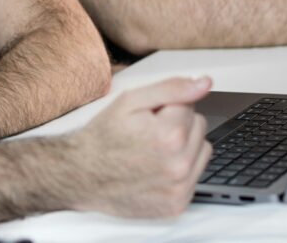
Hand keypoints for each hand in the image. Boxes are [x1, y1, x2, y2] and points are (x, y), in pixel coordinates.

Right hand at [67, 77, 212, 217]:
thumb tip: (206, 83)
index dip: (166, 107)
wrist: (81, 176)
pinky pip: (195, 175)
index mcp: (170, 134)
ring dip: (184, 146)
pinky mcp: (178, 204)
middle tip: (148, 134)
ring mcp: (180, 188)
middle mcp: (179, 164)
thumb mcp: (131, 101)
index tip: (147, 118)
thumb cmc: (104, 137)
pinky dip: (181, 169)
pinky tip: (157, 169)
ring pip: (202, 149)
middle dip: (178, 125)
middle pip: (199, 126)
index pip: (190, 104)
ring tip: (154, 151)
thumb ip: (173, 88)